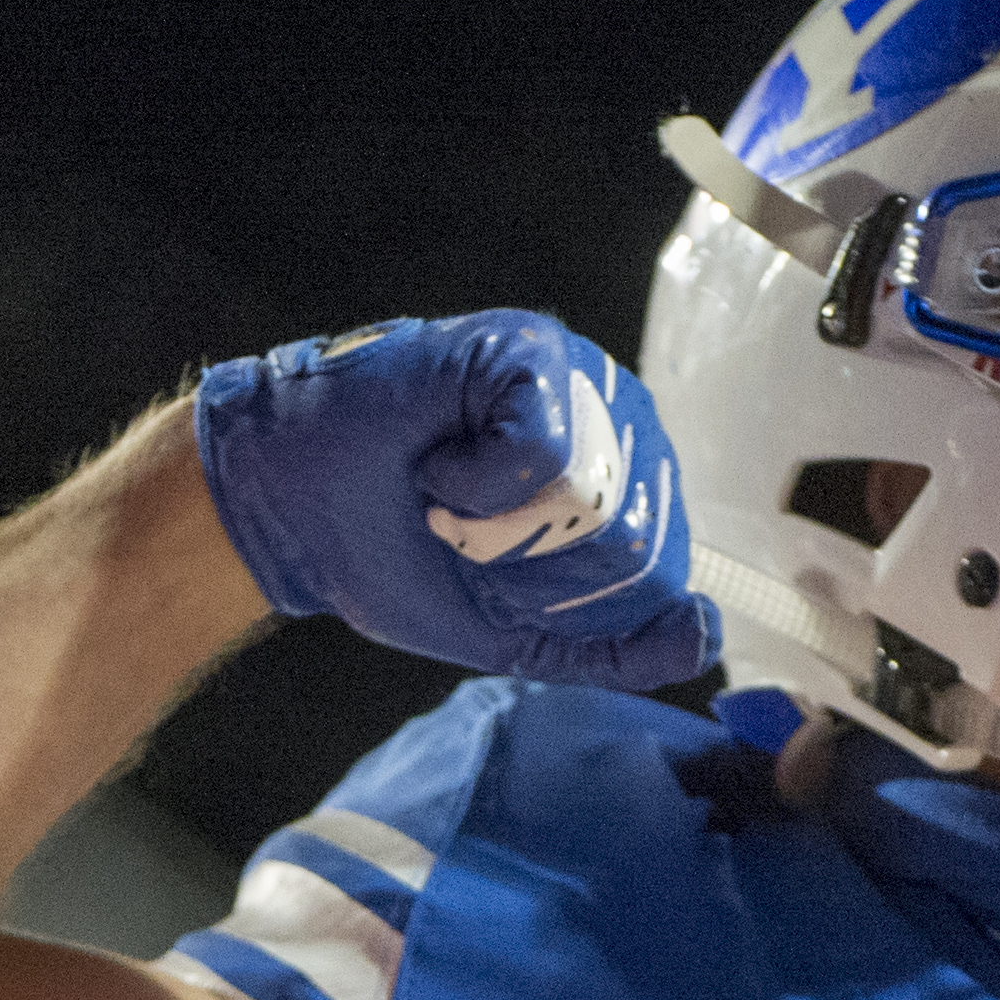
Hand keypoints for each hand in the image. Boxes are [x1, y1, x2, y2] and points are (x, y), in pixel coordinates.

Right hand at [191, 310, 714, 689]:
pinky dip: (475, 481)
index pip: (654, 575)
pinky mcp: (531, 351)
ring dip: (500, 526)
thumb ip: (612, 649)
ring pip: (594, 496)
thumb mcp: (515, 632)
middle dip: (531, 567)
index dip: (562, 600)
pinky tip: (438, 462)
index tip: (490, 577)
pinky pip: (545, 449)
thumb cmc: (397, 554)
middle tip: (464, 537)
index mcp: (625, 487)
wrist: (295, 510)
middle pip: (631, 542)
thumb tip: (703, 632)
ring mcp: (579, 381)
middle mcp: (616, 427)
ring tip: (450, 498)